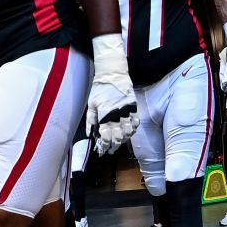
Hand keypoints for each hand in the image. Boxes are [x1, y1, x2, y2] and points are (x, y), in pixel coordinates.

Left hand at [88, 35, 138, 154]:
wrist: (113, 74)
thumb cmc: (100, 89)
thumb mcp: (91, 103)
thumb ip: (90, 119)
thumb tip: (89, 134)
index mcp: (105, 114)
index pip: (106, 135)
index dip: (104, 145)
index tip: (101, 151)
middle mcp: (117, 114)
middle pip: (118, 136)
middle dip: (114, 146)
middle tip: (110, 151)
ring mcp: (128, 111)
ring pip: (129, 131)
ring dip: (124, 140)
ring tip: (118, 144)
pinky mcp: (134, 107)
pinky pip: (136, 123)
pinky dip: (133, 130)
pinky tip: (129, 134)